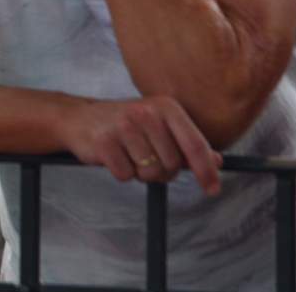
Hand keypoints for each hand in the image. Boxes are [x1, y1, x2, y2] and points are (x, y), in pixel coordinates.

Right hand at [58, 95, 222, 195]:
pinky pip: (125, 175)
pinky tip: (114, 156)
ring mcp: (124, 126)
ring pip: (150, 172)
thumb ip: (187, 143)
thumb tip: (217, 161)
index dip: (206, 170)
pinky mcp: (104, 142)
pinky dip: (122, 173)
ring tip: (130, 156)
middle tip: (148, 159)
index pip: (194, 144)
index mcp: (166, 107)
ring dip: (141, 173)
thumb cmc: (125, 124)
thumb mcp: (159, 126)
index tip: (213, 189)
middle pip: (173, 164)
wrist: (79, 117)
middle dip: (163, 171)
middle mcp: (146, 113)